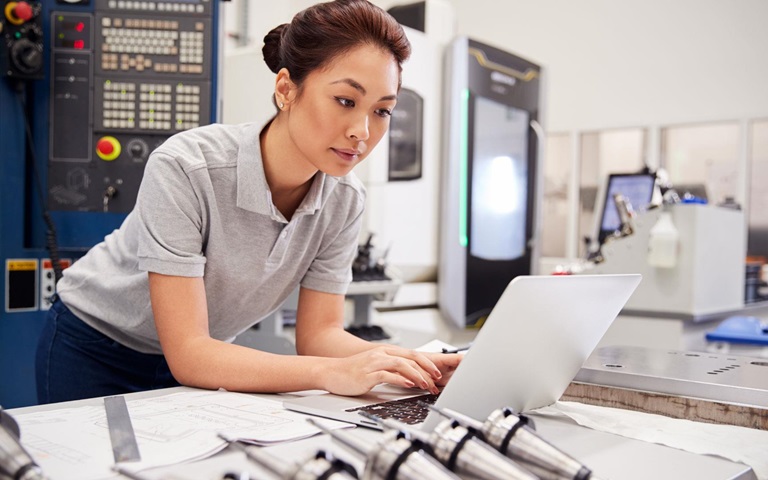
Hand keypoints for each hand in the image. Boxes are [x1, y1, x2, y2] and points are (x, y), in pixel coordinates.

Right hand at [320, 346, 461, 396]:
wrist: (330, 372)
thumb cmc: (352, 371)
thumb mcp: (375, 366)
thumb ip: (391, 369)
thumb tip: (410, 377)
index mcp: (386, 351)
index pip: (412, 354)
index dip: (427, 363)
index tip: (437, 374)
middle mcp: (382, 354)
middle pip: (411, 358)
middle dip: (427, 369)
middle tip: (437, 381)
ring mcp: (375, 363)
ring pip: (402, 364)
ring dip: (417, 375)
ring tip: (426, 384)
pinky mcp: (368, 373)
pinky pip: (388, 374)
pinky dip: (401, 379)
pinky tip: (409, 385)